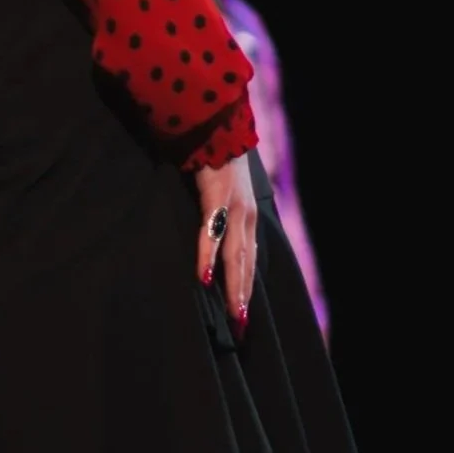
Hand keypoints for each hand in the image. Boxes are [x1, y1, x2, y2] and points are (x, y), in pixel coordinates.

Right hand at [195, 153, 256, 330]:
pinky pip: (211, 232)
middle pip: (246, 264)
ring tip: (232, 313)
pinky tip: (204, 276)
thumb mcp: (225, 192)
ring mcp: (234, 207)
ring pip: (235, 254)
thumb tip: (215, 238)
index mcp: (248, 216)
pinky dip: (207, 256)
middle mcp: (247, 215)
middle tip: (241, 328)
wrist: (216, 124)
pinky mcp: (217, 196)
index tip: (244, 316)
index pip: (250, 260)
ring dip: (233, 286)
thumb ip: (222, 216)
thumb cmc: (215, 160)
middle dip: (243, 297)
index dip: (247, 288)